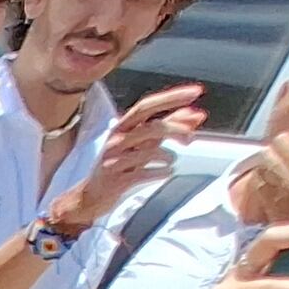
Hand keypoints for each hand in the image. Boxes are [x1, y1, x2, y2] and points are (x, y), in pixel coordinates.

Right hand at [61, 82, 204, 229]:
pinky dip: (159, 173)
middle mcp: (117, 140)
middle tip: (190, 136)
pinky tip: (166, 172)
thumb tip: (197, 114)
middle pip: (149, 127)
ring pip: (147, 152)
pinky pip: (141, 174)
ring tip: (171, 160)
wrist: (91, 195)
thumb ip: (169, 127)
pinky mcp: (115, 180)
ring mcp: (114, 160)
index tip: (196, 92)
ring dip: (166, 155)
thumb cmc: (121, 165)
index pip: (148, 105)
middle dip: (174, 128)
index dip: (172, 98)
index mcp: (123, 127)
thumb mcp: (144, 142)